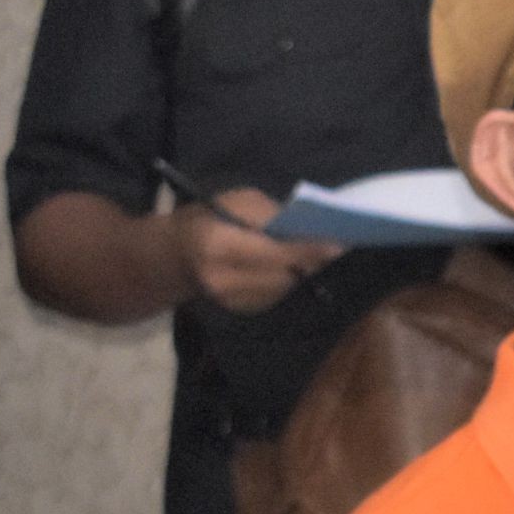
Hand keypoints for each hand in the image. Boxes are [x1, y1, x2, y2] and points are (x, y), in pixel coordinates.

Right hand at [170, 188, 334, 314]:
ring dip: (303, 271)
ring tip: (316, 254)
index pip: (275, 252)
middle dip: (312, 261)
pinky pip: (277, 295)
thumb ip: (271, 215)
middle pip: (285, 274)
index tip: (338, 245)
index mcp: (219, 246)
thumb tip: (309, 229)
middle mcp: (226, 280)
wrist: (175, 257)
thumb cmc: (207, 218)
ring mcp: (233, 301)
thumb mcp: (236, 202)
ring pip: (285, 287)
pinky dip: (289, 280)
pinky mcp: (242, 311)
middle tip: (334, 248)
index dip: (309, 250)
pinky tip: (292, 266)